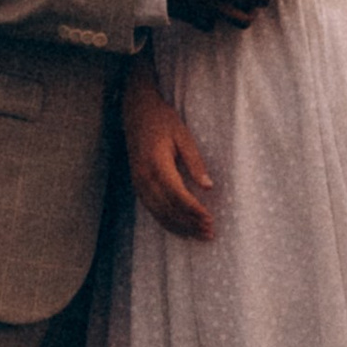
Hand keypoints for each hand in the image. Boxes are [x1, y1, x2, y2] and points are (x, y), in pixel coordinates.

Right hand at [127, 78, 217, 241]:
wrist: (136, 111)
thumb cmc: (162, 120)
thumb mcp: (183, 135)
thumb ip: (195, 162)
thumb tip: (208, 187)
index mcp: (157, 163)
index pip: (177, 195)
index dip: (194, 210)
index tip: (210, 219)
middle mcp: (145, 177)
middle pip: (168, 208)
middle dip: (190, 223)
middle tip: (209, 233)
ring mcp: (138, 182)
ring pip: (159, 213)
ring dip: (179, 226)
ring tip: (199, 236)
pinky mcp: (137, 184)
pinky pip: (151, 209)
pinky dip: (166, 222)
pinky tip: (180, 228)